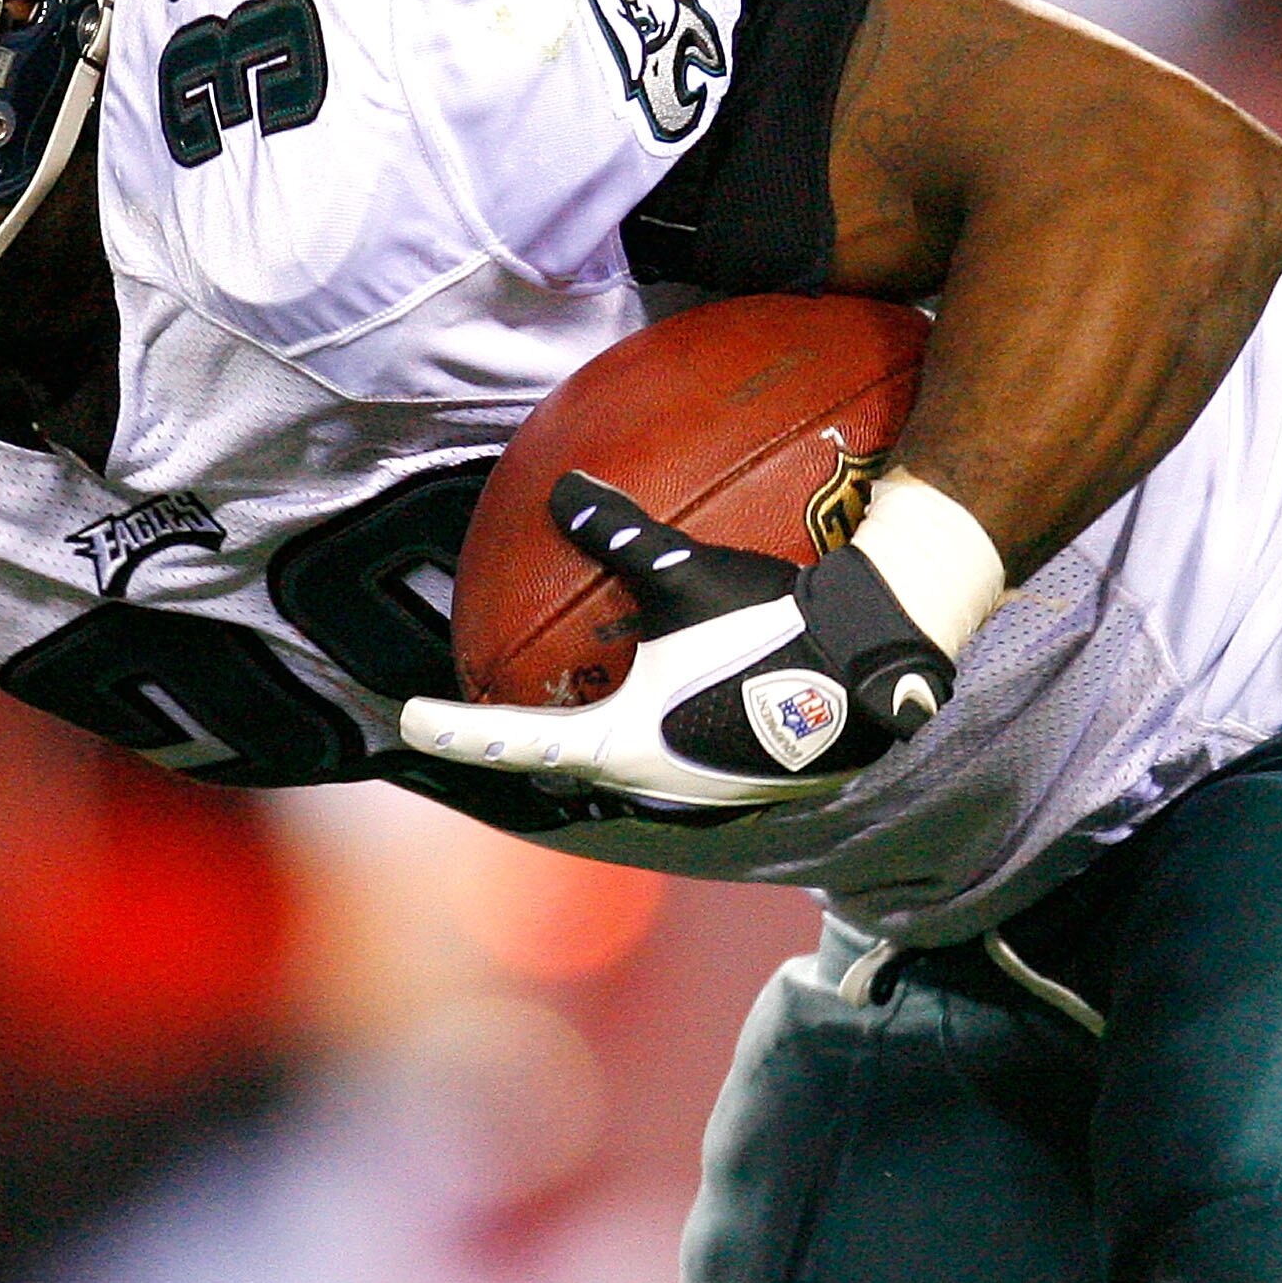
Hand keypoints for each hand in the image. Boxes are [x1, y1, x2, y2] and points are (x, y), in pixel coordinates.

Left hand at [399, 472, 953, 809]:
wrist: (871, 672)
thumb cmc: (771, 627)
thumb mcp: (686, 577)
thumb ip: (621, 538)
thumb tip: (564, 489)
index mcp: (621, 745)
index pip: (515, 739)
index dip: (456, 730)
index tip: (409, 721)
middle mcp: (651, 783)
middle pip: (571, 764)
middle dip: (535, 741)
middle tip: (500, 715)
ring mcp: (700, 793)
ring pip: (627, 766)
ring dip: (603, 736)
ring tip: (587, 701)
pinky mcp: (741, 783)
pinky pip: (677, 757)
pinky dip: (658, 728)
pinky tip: (677, 694)